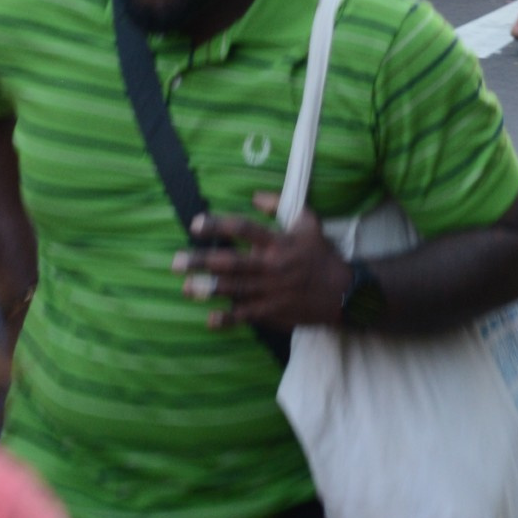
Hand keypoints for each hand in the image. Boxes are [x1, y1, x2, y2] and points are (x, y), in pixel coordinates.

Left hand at [176, 199, 351, 331]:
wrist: (342, 292)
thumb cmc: (322, 254)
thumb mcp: (308, 221)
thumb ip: (281, 205)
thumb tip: (255, 197)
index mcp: (278, 243)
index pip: (244, 229)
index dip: (219, 225)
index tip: (196, 224)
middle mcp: (271, 266)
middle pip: (231, 263)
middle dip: (201, 262)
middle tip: (175, 262)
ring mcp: (270, 291)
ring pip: (234, 290)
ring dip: (208, 290)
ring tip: (186, 288)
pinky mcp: (273, 311)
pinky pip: (246, 316)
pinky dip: (227, 319)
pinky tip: (210, 320)